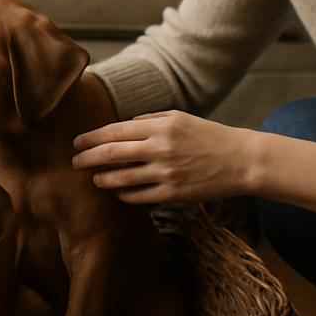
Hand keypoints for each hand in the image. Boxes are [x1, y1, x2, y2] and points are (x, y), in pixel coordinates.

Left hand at [71, 110, 253, 203]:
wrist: (240, 160)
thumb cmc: (208, 135)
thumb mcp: (179, 118)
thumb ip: (149, 120)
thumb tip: (122, 126)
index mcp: (160, 127)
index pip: (115, 132)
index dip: (91, 138)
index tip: (77, 143)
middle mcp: (160, 149)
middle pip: (112, 154)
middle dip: (88, 159)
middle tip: (75, 163)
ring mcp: (166, 173)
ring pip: (122, 179)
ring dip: (103, 179)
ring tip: (95, 179)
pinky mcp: (173, 194)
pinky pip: (139, 197)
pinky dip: (124, 194)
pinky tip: (118, 192)